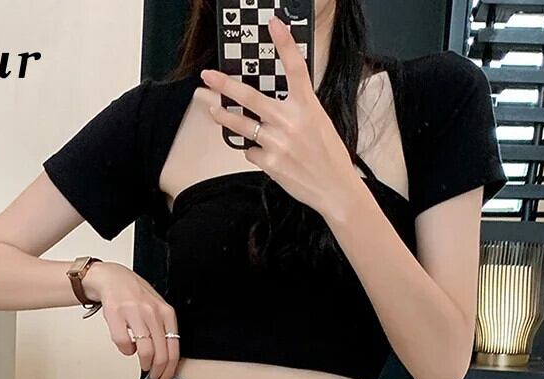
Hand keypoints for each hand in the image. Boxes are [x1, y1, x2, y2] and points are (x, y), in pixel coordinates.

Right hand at [84, 262, 179, 378]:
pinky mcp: (117, 315)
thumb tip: (167, 360)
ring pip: (145, 351)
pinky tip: (128, 347)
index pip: (174, 350)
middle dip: (158, 372)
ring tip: (143, 364)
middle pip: (161, 354)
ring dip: (144, 364)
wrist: (113, 278)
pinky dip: (126, 351)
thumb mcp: (158, 309)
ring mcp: (135, 313)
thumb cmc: (136, 297)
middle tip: (154, 378)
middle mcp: (153, 313)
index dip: (170, 370)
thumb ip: (164, 331)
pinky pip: (124, 344)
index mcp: (167, 313)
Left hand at [201, 15, 359, 218]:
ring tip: (212, 109)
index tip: (273, 24)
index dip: (284, 43)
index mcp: (308, 106)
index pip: (296, 68)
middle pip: (250, 97)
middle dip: (225, 85)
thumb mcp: (318, 122)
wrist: (334, 188)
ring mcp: (277, 143)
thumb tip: (267, 104)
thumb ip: (295, 109)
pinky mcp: (270, 163)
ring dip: (224, 116)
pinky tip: (265, 154)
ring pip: (241, 125)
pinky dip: (254, 151)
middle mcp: (290, 121)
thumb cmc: (328, 155)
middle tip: (208, 77)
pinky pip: (250, 151)